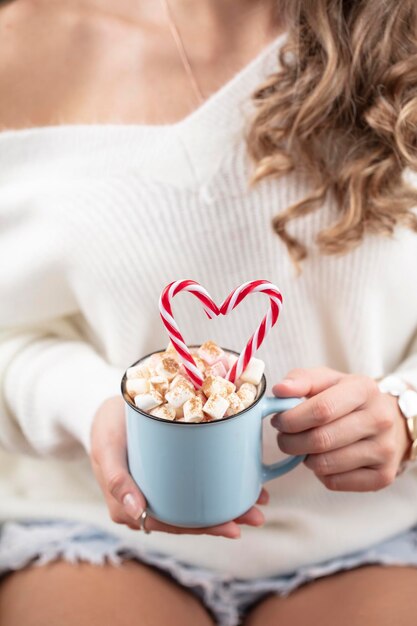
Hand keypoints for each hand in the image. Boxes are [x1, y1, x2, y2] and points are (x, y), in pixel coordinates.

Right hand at [90, 396, 267, 538]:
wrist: (111, 405)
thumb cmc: (105, 426)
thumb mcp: (106, 448)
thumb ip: (116, 478)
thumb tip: (135, 512)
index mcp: (129, 506)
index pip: (172, 524)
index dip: (203, 529)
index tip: (232, 527)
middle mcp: (146, 502)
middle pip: (189, 517)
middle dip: (224, 519)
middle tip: (256, 515)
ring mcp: (159, 487)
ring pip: (195, 503)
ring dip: (227, 504)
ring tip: (258, 500)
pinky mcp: (169, 471)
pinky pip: (194, 484)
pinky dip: (217, 484)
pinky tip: (240, 481)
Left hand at [271, 367, 410, 491]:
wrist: (389, 421)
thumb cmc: (348, 399)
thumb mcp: (327, 380)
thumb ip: (301, 380)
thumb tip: (280, 390)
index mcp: (364, 389)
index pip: (321, 410)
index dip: (292, 419)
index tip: (278, 421)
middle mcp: (379, 419)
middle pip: (321, 440)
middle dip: (291, 442)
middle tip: (284, 438)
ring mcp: (384, 449)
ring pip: (326, 464)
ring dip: (304, 459)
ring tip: (305, 447)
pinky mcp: (382, 476)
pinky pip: (335, 482)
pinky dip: (320, 474)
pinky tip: (324, 459)